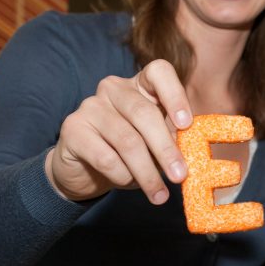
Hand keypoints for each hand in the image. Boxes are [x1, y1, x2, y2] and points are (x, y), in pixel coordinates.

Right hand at [46, 59, 192, 203]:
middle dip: (166, 149)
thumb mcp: (155, 144)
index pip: (159, 72)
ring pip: (127, 141)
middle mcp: (113, 88)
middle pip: (145, 114)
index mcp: (140, 85)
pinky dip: (122, 176)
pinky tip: (127, 183)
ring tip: (158, 193)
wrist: (85, 172)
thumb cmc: (129, 154)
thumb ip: (172, 140)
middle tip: (180, 176)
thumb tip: (192, 152)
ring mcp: (90, 106)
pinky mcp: (72, 128)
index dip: (175, 96)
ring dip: (147, 172)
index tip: (186, 124)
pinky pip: (106, 157)